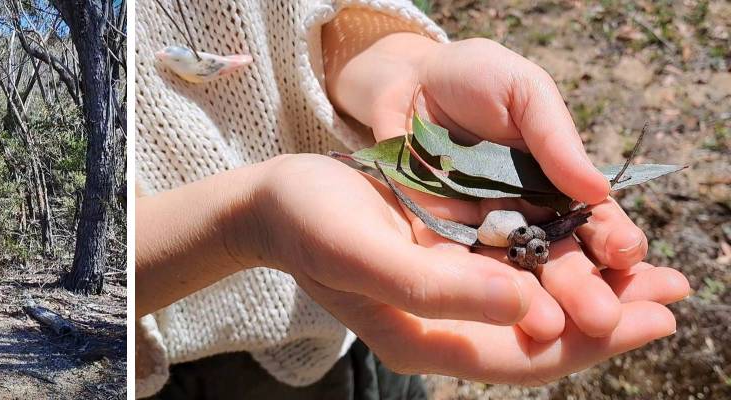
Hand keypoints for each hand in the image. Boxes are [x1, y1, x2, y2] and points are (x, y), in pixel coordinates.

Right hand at [253, 155, 686, 383]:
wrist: (272, 202)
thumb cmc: (309, 228)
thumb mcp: (364, 255)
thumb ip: (439, 287)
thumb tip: (529, 305)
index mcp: (428, 342)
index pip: (528, 358)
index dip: (595, 342)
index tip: (652, 317)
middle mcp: (448, 325)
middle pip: (546, 335)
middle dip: (611, 318)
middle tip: (671, 291)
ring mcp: (451, 293)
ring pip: (540, 301)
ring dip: (595, 285)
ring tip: (649, 268)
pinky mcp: (452, 258)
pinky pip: (521, 267)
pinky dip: (562, 255)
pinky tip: (592, 238)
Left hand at [325, 32, 687, 339]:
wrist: (404, 77)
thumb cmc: (474, 76)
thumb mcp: (523, 92)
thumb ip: (554, 137)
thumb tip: (597, 188)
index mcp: (555, 182)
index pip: (590, 219)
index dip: (610, 238)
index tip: (627, 256)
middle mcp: (521, 214)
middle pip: (554, 257)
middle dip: (578, 286)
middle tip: (600, 316)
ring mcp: (477, 228)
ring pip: (509, 271)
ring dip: (530, 302)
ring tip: (551, 328)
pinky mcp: (431, 233)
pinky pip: (452, 263)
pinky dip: (468, 285)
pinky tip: (487, 307)